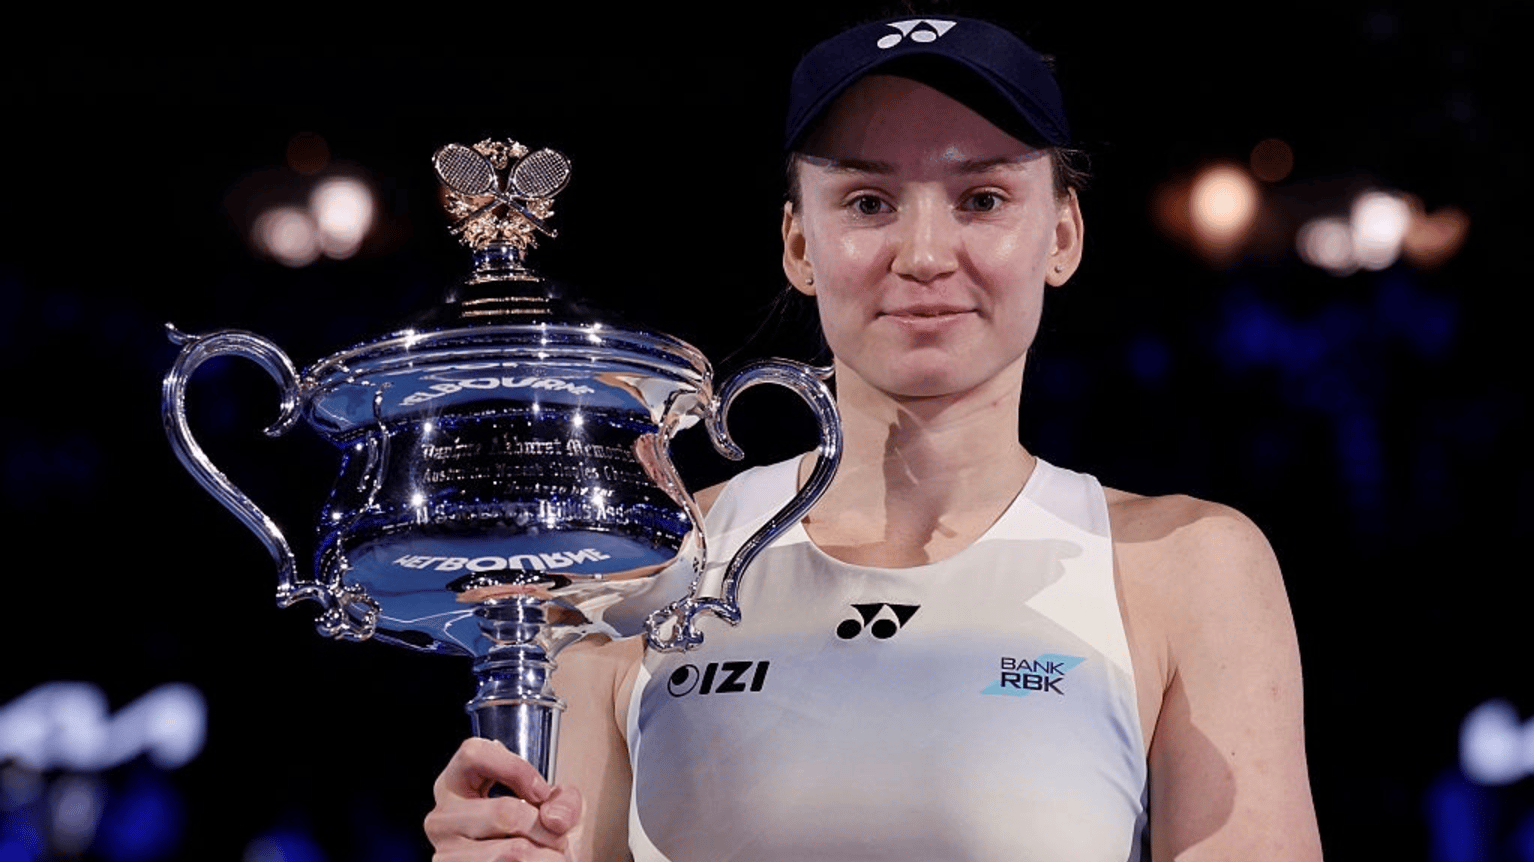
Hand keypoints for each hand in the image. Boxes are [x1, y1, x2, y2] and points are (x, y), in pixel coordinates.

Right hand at [425, 737, 583, 860]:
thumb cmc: (536, 835)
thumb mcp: (553, 806)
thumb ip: (564, 801)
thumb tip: (553, 819)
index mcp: (456, 784)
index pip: (472, 754)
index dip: (514, 768)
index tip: (541, 791)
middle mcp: (442, 818)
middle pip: (504, 812)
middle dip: (544, 827)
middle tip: (557, 837)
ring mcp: (446, 853)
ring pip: (512, 850)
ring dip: (544, 854)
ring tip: (547, 854)